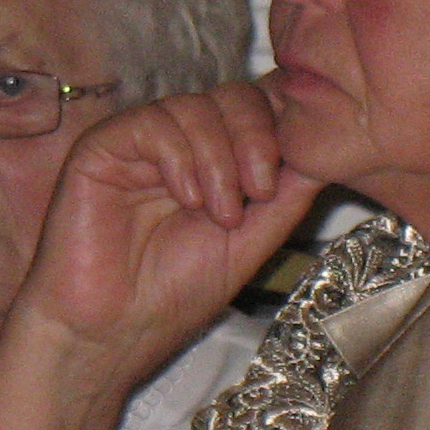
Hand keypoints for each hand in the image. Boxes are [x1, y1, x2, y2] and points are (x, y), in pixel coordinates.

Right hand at [20, 81, 323, 376]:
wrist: (111, 333)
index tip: (292, 170)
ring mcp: (141, 144)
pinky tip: (185, 198)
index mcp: (217, 160)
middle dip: (258, 138)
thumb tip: (326, 151)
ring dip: (221, 158)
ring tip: (219, 213)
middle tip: (258, 193)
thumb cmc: (173, 296)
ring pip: (196, 105)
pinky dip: (181, 156)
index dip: (281, 126)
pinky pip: (152, 122)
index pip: (259, 109)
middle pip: (233, 96)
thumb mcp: (252, 242)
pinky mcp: (102, 148)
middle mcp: (181, 144)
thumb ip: (286, 195)